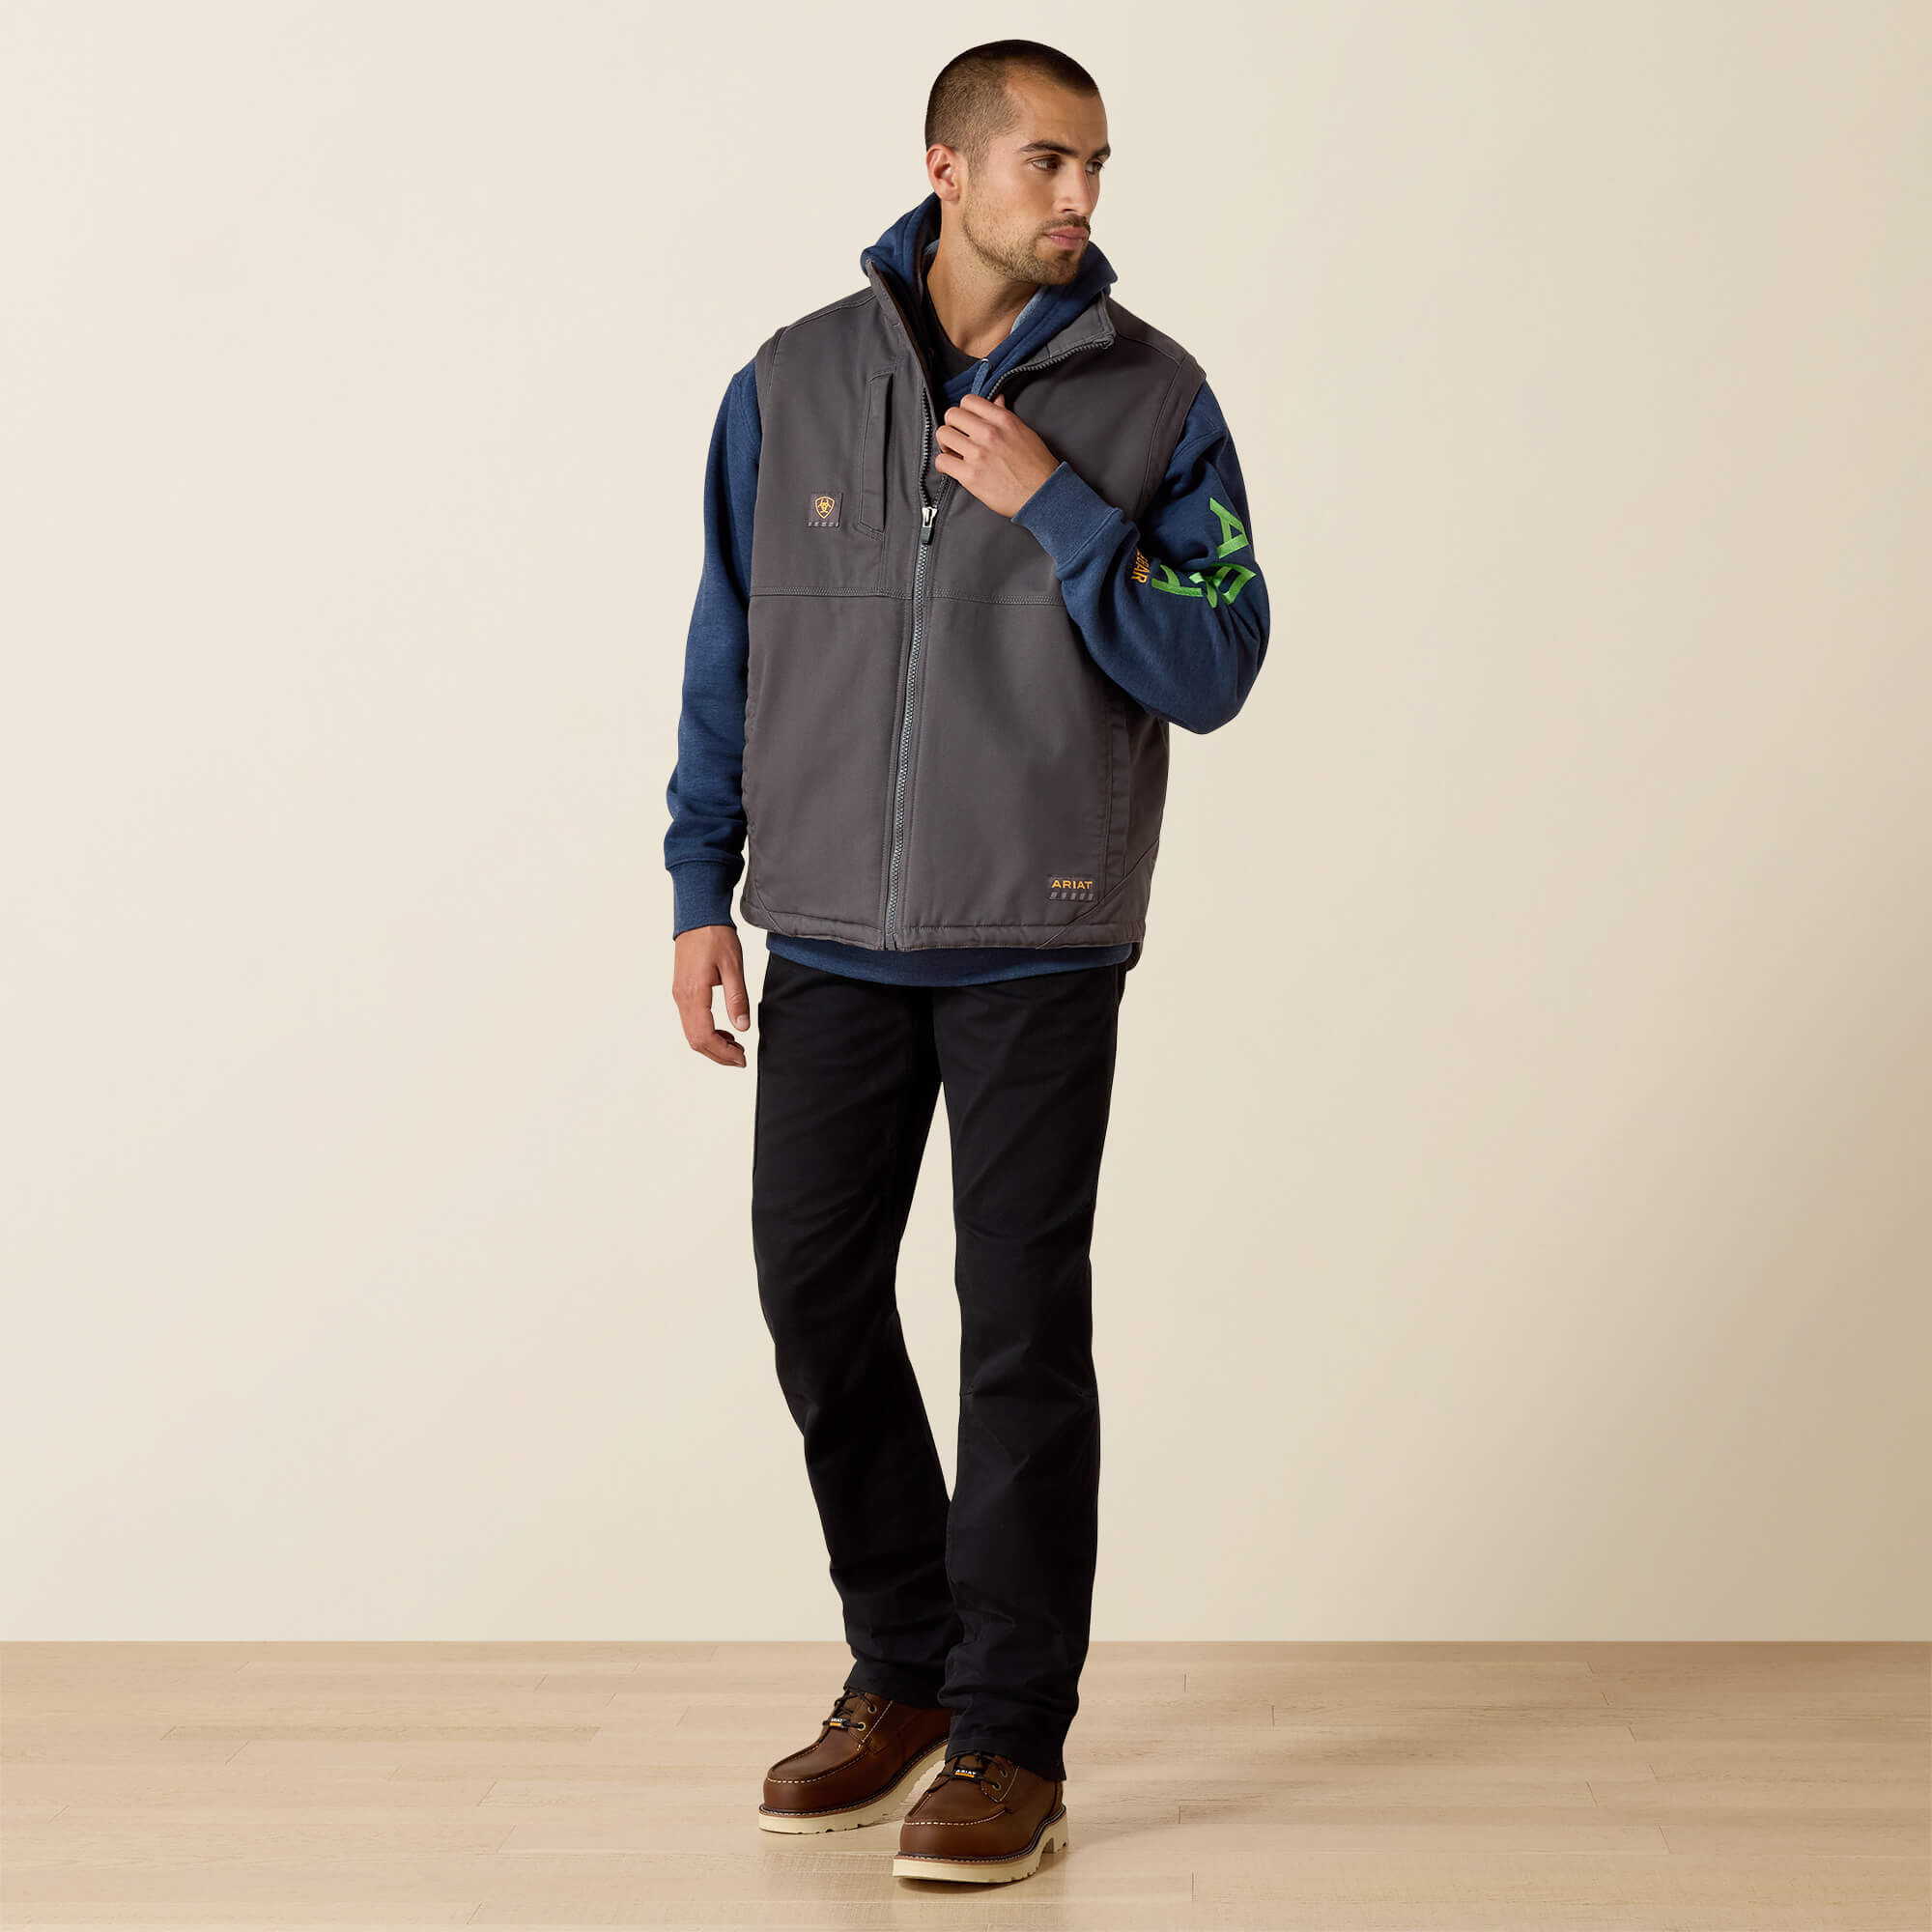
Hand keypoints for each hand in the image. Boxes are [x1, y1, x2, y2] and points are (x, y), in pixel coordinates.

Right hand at [673, 924, 751, 1066]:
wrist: (698, 916)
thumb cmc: (715, 936)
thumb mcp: (734, 966)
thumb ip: (737, 999)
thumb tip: (743, 1028)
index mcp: (694, 993)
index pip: (704, 1036)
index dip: (723, 1053)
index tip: (742, 1058)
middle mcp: (682, 998)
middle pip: (695, 1040)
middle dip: (718, 1055)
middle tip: (741, 1058)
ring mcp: (680, 995)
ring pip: (691, 1033)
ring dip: (712, 1045)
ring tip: (736, 1046)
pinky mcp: (682, 991)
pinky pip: (691, 1021)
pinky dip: (706, 1033)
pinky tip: (725, 1031)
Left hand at [932, 393, 1058, 518]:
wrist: (1043, 495)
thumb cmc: (1037, 466)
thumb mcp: (1025, 432)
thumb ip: (1005, 415)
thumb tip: (997, 400)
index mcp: (1003, 420)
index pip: (969, 401)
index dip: (964, 411)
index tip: (966, 423)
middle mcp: (989, 433)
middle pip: (951, 415)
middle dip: (952, 426)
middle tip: (957, 439)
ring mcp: (978, 454)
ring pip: (943, 435)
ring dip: (945, 445)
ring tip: (954, 454)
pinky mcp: (971, 476)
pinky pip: (942, 461)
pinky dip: (943, 464)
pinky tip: (952, 468)